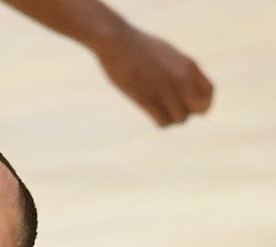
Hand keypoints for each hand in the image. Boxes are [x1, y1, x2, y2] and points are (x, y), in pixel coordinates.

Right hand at [95, 26, 213, 125]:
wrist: (118, 42)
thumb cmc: (139, 47)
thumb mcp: (168, 54)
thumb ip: (179, 69)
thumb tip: (183, 85)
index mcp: (189, 66)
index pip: (209, 92)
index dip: (203, 102)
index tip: (191, 104)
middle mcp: (182, 79)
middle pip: (199, 109)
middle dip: (189, 112)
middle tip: (174, 108)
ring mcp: (165, 90)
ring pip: (181, 118)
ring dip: (172, 118)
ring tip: (160, 110)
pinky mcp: (147, 99)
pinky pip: (163, 122)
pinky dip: (161, 122)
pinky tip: (152, 113)